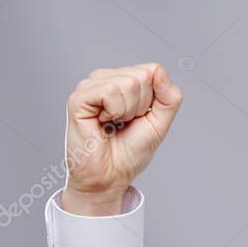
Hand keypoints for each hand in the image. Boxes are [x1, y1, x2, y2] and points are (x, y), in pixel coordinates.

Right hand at [63, 63, 182, 214]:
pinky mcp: (79, 98)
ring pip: (128, 82)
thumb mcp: (160, 122)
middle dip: (142, 106)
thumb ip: (169, 96)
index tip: (141, 117)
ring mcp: (90, 87)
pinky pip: (110, 90)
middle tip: (125, 122)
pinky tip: (103, 122)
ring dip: (129, 110)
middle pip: (142, 75)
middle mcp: (105, 80)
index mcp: (124, 82)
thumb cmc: (130, 152)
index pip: (153, 70)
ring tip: (114, 123)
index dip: (154, 99)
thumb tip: (159, 70)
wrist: (111, 176)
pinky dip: (115, 111)